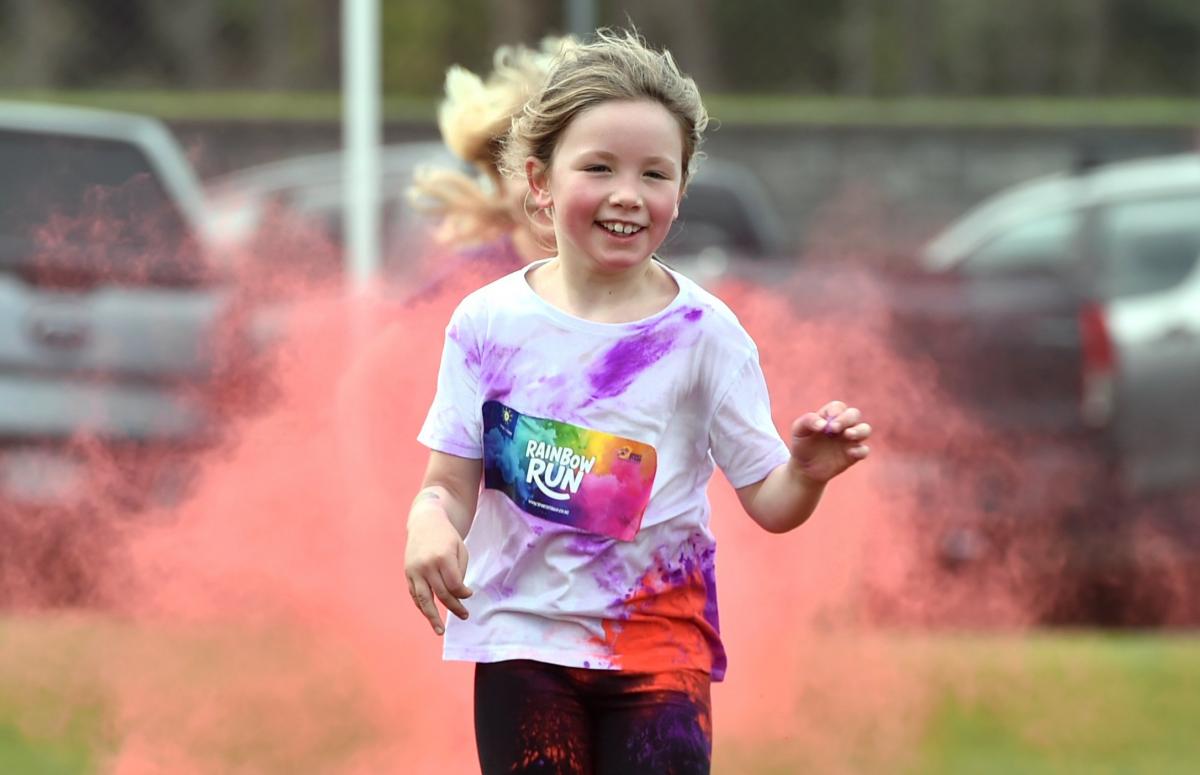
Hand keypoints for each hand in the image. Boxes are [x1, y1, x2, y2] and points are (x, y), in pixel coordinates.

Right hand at [404, 502, 472, 635]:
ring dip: (432, 617)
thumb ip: (460, 571)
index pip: (454, 585)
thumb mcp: (460, 549)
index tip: (469, 594)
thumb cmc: (447, 536)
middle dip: (454, 607)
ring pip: (423, 599)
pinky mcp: (408, 573)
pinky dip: (422, 606)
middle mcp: (426, 565)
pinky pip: (415, 594)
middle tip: (465, 615)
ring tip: (440, 630)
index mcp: (442, 557)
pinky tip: (430, 615)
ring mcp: (415, 570)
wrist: (425, 522)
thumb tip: (458, 594)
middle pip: (441, 594)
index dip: (463, 594)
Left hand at [789, 400, 871, 482]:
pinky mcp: (854, 455)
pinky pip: (864, 450)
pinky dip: (860, 450)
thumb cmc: (802, 445)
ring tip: (848, 435)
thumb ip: (808, 421)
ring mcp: (850, 440)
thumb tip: (823, 424)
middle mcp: (843, 425)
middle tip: (833, 428)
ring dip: (859, 431)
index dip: (835, 412)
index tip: (827, 421)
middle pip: (854, 414)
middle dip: (847, 419)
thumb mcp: (798, 431)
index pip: (838, 407)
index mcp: (830, 416)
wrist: (804, 468)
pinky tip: (849, 452)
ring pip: (865, 429)